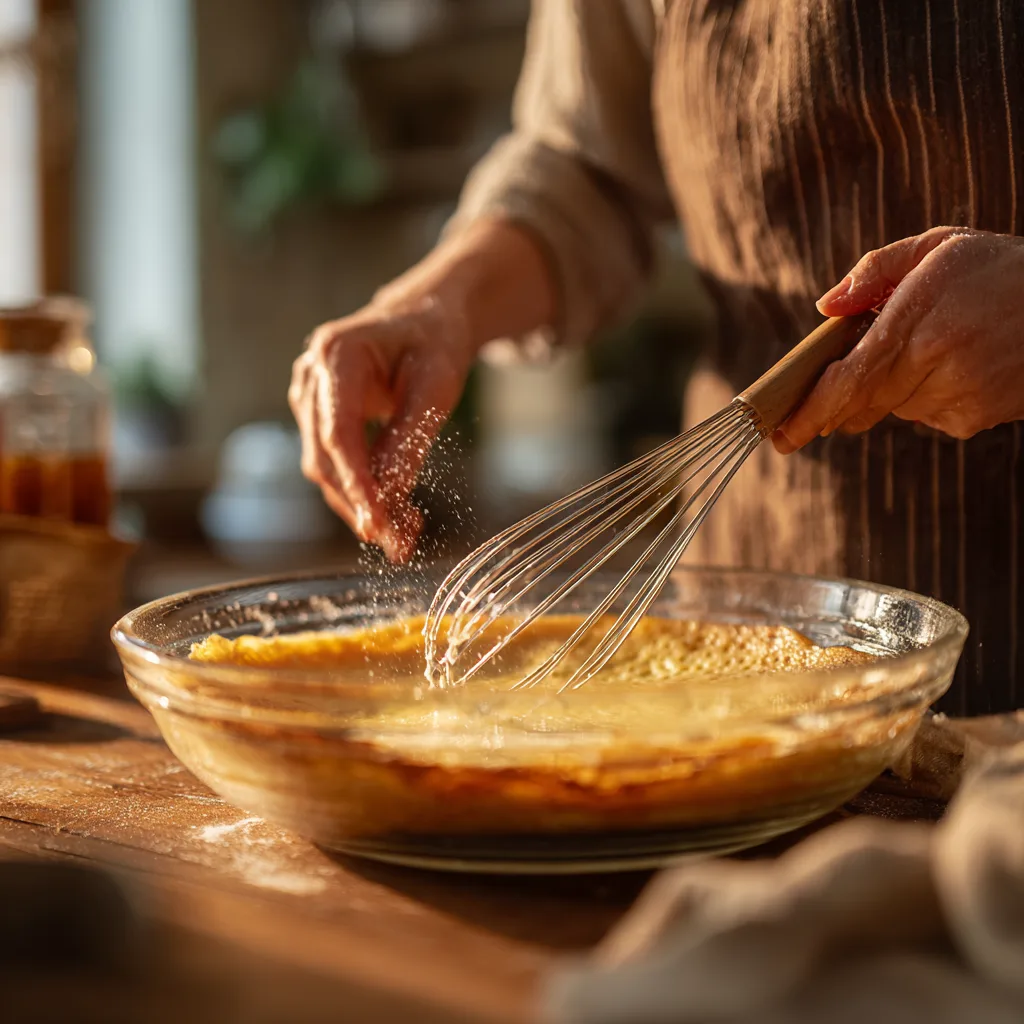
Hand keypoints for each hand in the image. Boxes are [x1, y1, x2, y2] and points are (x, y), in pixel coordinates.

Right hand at [289, 294, 472, 562]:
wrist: (424, 321)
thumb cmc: (433, 345)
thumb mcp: (435, 388)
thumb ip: (409, 441)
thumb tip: (390, 499)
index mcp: (336, 354)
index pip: (338, 432)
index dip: (356, 483)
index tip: (378, 523)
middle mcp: (310, 376)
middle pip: (324, 458)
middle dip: (362, 505)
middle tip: (402, 544)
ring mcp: (308, 398)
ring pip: (325, 470)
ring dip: (363, 506)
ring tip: (407, 534)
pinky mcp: (317, 418)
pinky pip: (334, 465)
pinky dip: (363, 492)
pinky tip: (396, 513)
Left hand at [773, 227, 1023, 452]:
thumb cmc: (1000, 269)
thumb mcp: (938, 247)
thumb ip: (875, 272)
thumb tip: (824, 308)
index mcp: (918, 322)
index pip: (848, 383)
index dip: (809, 412)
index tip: (778, 434)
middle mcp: (937, 365)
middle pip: (860, 402)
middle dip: (835, 400)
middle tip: (816, 399)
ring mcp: (958, 398)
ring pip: (890, 407)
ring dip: (888, 386)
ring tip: (929, 346)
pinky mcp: (975, 418)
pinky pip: (923, 415)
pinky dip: (921, 395)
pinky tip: (954, 365)